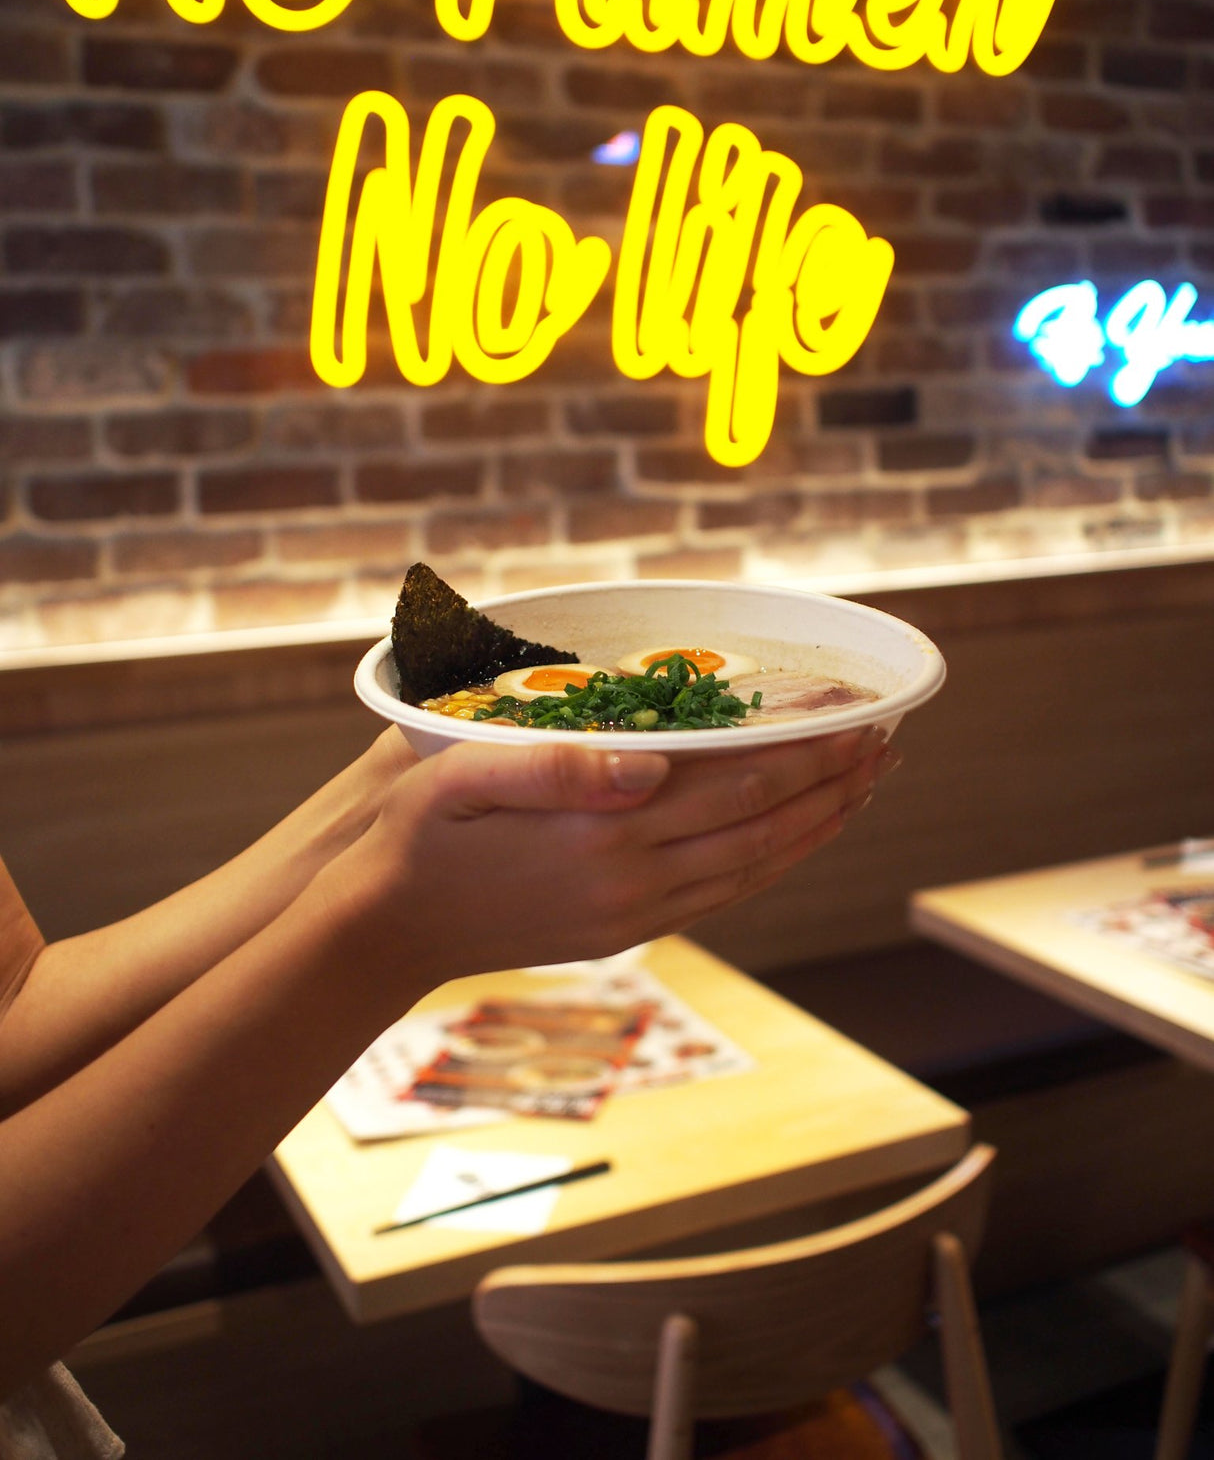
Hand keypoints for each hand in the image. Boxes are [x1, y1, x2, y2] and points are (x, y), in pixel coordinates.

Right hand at [336, 726, 893, 982]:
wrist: (391, 928)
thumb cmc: (422, 836)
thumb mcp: (462, 779)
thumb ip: (554, 766)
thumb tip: (650, 762)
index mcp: (603, 831)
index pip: (733, 784)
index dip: (803, 752)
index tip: (859, 721)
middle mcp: (633, 880)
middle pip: (763, 829)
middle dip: (831, 785)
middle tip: (887, 746)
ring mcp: (635, 914)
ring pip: (755, 869)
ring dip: (816, 828)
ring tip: (863, 789)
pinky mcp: (626, 932)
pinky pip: (723, 897)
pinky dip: (773, 865)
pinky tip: (792, 841)